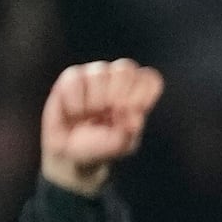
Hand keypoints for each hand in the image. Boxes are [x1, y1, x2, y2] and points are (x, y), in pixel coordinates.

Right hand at [39, 59, 162, 192]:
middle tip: (111, 112)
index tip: (133, 111)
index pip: (150, 79)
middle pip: (126, 68)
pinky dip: (76, 100)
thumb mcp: (120, 145)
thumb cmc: (100, 146)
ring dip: (95, 99)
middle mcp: (117, 81)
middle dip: (118, 92)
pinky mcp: (72, 77)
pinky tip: (76, 113)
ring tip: (90, 114)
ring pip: (100, 72)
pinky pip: (76, 78)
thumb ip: (129, 131)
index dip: (141, 93)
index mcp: (136, 95)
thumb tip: (131, 115)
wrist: (71, 152)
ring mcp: (95, 76)